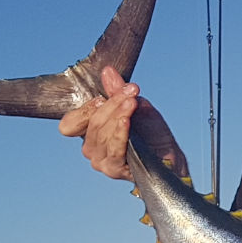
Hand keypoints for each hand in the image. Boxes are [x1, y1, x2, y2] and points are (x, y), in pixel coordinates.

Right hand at [58, 66, 187, 179]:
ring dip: (118, 114)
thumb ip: (117, 91)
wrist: (170, 156)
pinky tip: (126, 121)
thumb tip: (108, 72)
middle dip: (111, 104)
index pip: (70, 123)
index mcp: (90, 132)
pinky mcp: (114, 170)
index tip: (103, 95)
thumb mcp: (134, 106)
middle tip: (130, 92)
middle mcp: (91, 148)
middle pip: (92, 122)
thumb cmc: (152, 133)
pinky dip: (119, 132)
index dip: (85, 108)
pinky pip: (113, 148)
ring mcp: (101, 161)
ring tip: (132, 102)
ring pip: (102, 133)